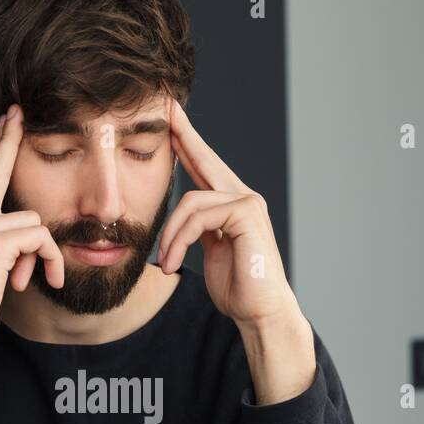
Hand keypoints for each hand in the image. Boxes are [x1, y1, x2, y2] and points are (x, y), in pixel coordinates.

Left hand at [158, 99, 314, 404]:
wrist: (259, 312)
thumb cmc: (238, 289)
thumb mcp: (211, 252)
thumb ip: (199, 230)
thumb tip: (182, 220)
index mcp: (231, 204)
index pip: (204, 166)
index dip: (186, 142)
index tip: (169, 119)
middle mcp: (243, 197)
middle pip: (204, 159)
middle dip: (182, 135)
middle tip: (165, 110)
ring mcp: (247, 203)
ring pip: (191, 201)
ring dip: (169, 235)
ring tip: (165, 264)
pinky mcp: (247, 214)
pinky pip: (199, 216)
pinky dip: (179, 239)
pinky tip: (173, 262)